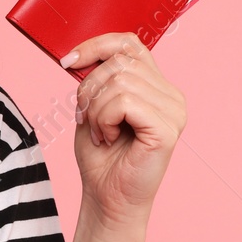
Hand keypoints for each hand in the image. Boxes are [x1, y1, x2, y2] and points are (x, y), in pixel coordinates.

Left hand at [62, 32, 185, 230]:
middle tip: (88, 119)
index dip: (96, 45)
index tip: (68, 61)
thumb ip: (96, 79)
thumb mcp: (92, 107)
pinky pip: (125, 102)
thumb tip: (81, 54)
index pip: (130, 43)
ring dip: (96, 109)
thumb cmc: (102, 157)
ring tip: (101, 133)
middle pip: (120, 62)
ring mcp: (174, 111)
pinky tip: (108, 138)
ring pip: (120, 81)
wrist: (107, 197)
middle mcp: (171, 95)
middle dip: (89, 89)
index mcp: (156, 86)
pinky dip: (104, 119)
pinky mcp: (167, 128)